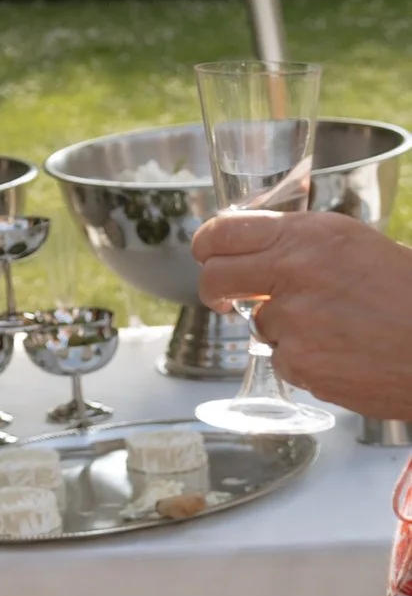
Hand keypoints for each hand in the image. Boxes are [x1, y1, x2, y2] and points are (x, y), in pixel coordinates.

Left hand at [191, 207, 411, 414]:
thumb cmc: (409, 295)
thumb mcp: (357, 246)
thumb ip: (303, 245)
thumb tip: (257, 249)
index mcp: (310, 235)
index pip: (225, 230)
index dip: (205, 244)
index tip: (204, 255)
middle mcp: (295, 272)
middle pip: (217, 277)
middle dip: (216, 289)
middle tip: (225, 297)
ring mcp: (294, 322)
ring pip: (260, 324)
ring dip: (283, 330)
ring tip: (336, 330)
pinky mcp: (301, 364)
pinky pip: (285, 361)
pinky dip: (307, 362)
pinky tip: (345, 355)